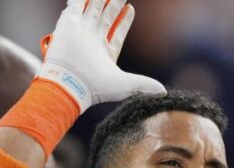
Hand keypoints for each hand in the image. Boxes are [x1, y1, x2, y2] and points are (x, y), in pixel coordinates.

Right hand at [39, 0, 165, 112]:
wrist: (70, 83)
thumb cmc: (96, 86)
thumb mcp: (126, 84)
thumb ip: (144, 84)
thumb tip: (164, 92)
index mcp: (105, 52)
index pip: (116, 31)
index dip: (124, 20)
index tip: (130, 8)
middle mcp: (92, 40)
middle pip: (106, 16)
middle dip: (114, 4)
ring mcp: (81, 31)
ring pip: (93, 8)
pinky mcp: (69, 23)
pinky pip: (77, 4)